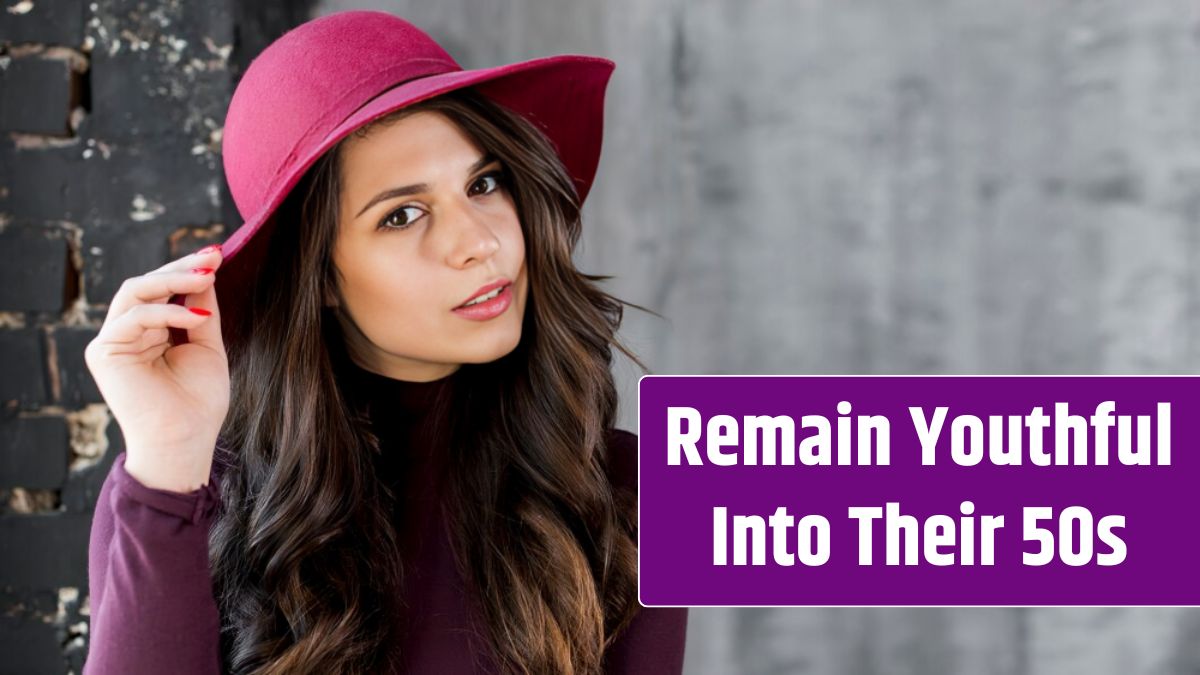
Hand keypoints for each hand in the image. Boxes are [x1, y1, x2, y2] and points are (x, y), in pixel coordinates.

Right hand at [84, 245, 229, 492]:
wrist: (185, 440)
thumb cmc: (198, 401)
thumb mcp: (206, 345)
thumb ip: (201, 309)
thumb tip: (206, 271)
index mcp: (149, 332)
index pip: (162, 290)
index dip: (187, 269)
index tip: (216, 253)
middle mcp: (126, 333)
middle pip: (146, 284)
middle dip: (181, 268)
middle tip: (212, 257)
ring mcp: (112, 341)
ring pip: (136, 292)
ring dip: (174, 280)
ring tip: (207, 277)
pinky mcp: (104, 352)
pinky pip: (134, 316)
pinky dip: (167, 312)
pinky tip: (196, 316)